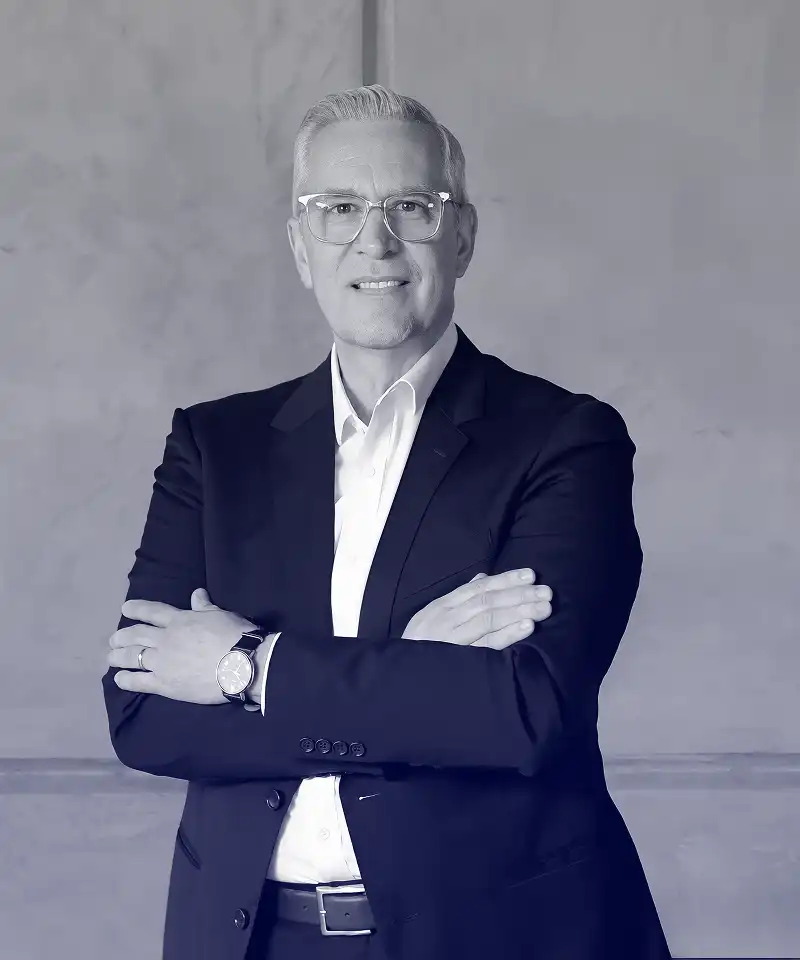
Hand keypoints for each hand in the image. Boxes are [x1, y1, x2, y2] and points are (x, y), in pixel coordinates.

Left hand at [107, 588, 255, 702]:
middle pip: (136, 635)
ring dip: (118, 656)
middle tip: (114, 639)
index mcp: (179, 620)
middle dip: (122, 636)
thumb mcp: (220, 614)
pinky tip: (119, 679)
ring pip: (133, 656)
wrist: (240, 664)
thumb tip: (197, 593)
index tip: (125, 608)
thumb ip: (204, 606)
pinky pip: (139, 681)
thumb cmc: (234, 636)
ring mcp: (162, 662)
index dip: (137, 608)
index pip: (153, 611)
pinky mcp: (164, 683)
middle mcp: (165, 639)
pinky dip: (126, 680)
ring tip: (111, 657)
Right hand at [401, 568, 552, 649]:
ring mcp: (450, 640)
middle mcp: (445, 619)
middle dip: (519, 594)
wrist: (396, 680)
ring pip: (489, 619)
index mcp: (441, 607)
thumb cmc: (419, 648)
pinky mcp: (457, 662)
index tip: (531, 575)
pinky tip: (527, 627)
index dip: (506, 580)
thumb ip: (458, 598)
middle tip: (547, 592)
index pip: (478, 588)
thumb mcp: (433, 618)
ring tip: (543, 608)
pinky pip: (486, 646)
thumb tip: (482, 578)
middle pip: (487, 601)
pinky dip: (508, 635)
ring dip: (519, 610)